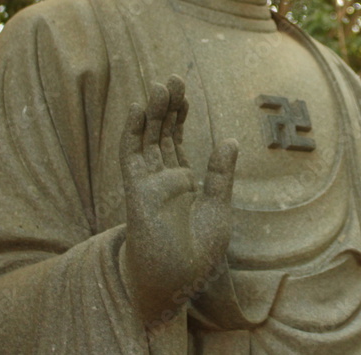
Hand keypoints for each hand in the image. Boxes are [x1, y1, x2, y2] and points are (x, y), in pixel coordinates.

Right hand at [119, 75, 237, 323]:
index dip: (178, 115)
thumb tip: (228, 139)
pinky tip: (137, 110)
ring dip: (150, 113)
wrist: (180, 282)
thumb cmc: (198, 254)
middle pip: (160, 134)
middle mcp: (161, 179)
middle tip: (173, 78)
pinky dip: (132, 133)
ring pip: (146, 140)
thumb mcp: (219, 206)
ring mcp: (148, 184)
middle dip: (165, 107)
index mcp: (181, 182)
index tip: (182, 92)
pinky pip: (131, 157)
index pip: (175, 140)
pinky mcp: (137, 192)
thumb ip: (220, 173)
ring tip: (160, 86)